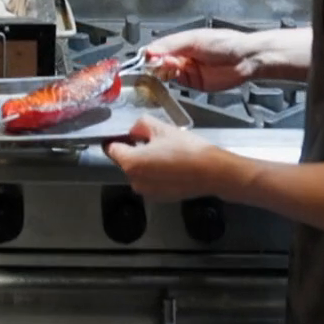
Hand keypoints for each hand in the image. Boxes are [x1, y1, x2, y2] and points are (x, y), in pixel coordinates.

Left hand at [105, 116, 228, 201]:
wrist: (212, 172)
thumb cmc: (186, 148)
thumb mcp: (161, 127)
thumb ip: (140, 125)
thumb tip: (133, 131)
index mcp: (130, 163)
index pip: (111, 148)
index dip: (118, 138)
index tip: (130, 133)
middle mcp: (133, 181)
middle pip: (126, 161)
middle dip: (135, 150)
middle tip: (156, 140)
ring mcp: (146, 192)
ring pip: (139, 171)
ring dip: (146, 162)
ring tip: (167, 153)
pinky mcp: (159, 198)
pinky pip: (150, 181)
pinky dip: (156, 174)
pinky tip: (173, 165)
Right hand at [143, 29, 259, 92]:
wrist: (246, 59)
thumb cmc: (225, 43)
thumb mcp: (194, 40)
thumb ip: (171, 45)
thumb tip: (150, 50)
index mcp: (181, 42)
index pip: (158, 48)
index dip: (150, 54)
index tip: (145, 58)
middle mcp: (182, 56)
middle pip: (159, 63)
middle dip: (155, 65)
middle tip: (153, 66)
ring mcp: (187, 71)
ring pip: (166, 74)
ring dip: (162, 74)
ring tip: (164, 70)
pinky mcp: (193, 84)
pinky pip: (178, 85)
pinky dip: (171, 83)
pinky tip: (171, 78)